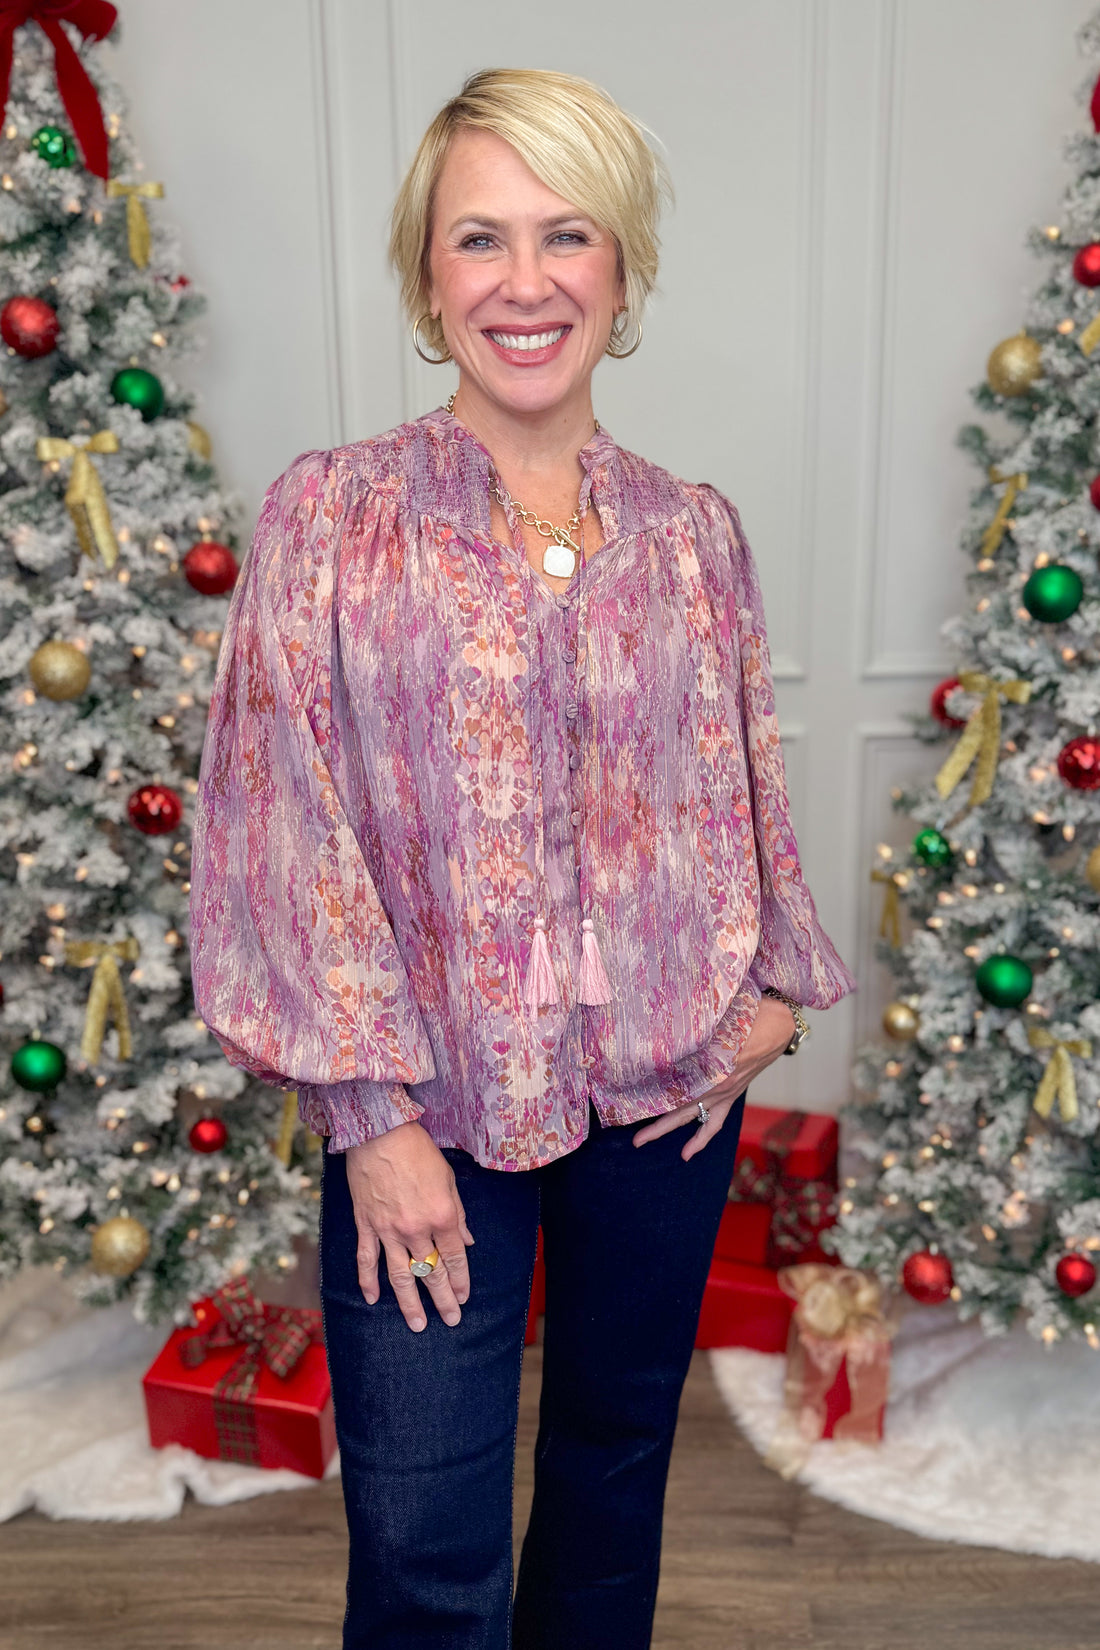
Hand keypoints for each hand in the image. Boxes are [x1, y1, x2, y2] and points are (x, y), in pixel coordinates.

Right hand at [344, 1122, 474, 1332]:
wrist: (379, 1133)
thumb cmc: (418, 1151)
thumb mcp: (448, 1179)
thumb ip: (459, 1214)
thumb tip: (468, 1240)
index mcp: (442, 1216)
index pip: (455, 1257)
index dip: (461, 1279)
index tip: (465, 1297)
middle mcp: (416, 1229)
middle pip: (432, 1273)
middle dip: (444, 1299)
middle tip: (451, 1320)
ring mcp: (388, 1230)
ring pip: (400, 1276)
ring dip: (410, 1303)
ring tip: (418, 1324)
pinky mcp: (366, 1225)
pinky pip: (366, 1260)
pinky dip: (368, 1281)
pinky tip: (372, 1299)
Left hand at [633, 996, 796, 1160]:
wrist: (778, 1025)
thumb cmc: (747, 1012)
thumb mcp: (718, 1013)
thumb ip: (693, 1024)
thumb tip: (665, 1019)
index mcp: (707, 1060)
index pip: (668, 1077)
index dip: (644, 1082)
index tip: (621, 1087)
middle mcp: (712, 1080)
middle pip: (673, 1100)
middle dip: (649, 1115)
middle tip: (625, 1124)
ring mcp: (721, 1091)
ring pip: (687, 1114)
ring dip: (664, 1127)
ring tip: (641, 1140)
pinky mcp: (730, 1095)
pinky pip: (713, 1123)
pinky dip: (700, 1138)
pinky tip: (688, 1153)